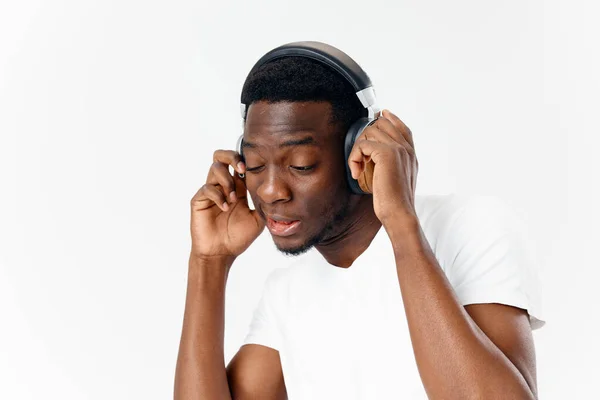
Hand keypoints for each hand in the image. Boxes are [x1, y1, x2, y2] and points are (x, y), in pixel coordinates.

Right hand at [189, 150, 264, 259]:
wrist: (222, 253)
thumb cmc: (239, 238)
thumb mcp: (259, 220)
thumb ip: (264, 204)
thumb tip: (274, 191)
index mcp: (237, 188)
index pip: (238, 163)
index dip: (245, 160)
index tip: (254, 166)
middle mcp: (223, 186)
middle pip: (221, 157)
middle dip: (231, 157)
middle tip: (242, 168)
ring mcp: (210, 192)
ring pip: (214, 168)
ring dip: (227, 180)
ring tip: (234, 198)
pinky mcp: (199, 200)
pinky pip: (207, 188)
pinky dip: (218, 196)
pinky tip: (225, 208)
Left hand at [348, 109, 417, 224]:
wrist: (399, 213)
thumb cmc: (394, 202)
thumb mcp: (395, 180)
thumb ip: (391, 164)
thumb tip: (375, 155)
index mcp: (411, 154)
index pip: (402, 127)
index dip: (390, 118)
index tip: (381, 113)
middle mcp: (406, 148)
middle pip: (382, 124)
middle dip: (365, 137)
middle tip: (360, 158)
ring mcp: (398, 149)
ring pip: (370, 132)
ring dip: (358, 149)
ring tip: (358, 167)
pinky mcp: (386, 153)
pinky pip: (362, 144)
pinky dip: (354, 157)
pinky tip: (357, 172)